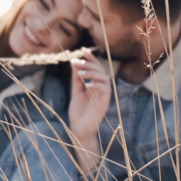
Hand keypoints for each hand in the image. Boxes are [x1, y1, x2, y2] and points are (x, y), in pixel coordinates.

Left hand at [68, 50, 110, 171]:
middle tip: (78, 61)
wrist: (79, 130)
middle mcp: (101, 89)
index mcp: (95, 85)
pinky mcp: (105, 103)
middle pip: (101, 70)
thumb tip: (74, 63)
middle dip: (90, 64)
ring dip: (93, 73)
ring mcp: (104, 96)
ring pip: (104, 78)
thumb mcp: (75, 92)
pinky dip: (97, 84)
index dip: (92, 58)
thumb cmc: (78, 113)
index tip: (83, 50)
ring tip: (80, 73)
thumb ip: (76, 79)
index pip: (96, 68)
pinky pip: (105, 90)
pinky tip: (87, 85)